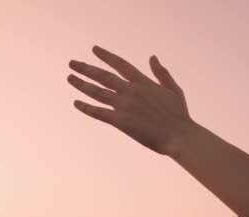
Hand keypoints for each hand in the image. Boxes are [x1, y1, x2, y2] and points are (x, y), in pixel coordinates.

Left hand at [67, 45, 192, 155]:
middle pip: (103, 76)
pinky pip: (98, 113)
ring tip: (69, 78)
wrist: (179, 135)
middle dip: (86, 68)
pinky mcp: (120, 121)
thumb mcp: (173, 89)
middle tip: (72, 63)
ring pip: (97, 92)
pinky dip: (86, 107)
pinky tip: (76, 103)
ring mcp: (124, 105)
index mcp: (143, 82)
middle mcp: (130, 90)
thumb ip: (161, 73)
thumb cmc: (179, 114)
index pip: (120, 64)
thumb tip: (153, 57)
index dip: (106, 56)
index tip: (94, 49)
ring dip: (81, 84)